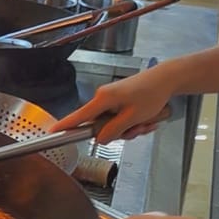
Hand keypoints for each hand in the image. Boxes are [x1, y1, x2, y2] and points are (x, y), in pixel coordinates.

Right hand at [50, 70, 172, 142]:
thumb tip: (99, 139)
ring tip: (145, 122)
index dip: (65, 126)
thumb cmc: (152, 93)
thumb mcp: (133, 117)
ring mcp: (111, 99)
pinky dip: (133, 122)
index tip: (52, 132)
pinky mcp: (118, 101)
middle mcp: (103, 97)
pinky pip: (120, 119)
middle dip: (120, 132)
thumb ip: (113, 131)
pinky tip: (146, 119)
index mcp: (103, 99)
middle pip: (100, 125)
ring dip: (130, 128)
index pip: (79, 116)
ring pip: (113, 124)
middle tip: (137, 129)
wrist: (167, 79)